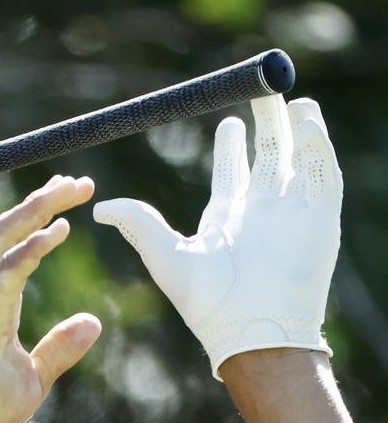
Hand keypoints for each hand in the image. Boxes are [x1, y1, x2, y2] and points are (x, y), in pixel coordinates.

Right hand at [0, 175, 100, 422]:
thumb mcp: (34, 377)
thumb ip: (60, 348)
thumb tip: (93, 323)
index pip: (17, 245)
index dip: (42, 218)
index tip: (72, 199)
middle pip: (10, 229)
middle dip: (43, 200)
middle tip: (78, 182)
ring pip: (6, 236)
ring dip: (38, 209)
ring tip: (71, 189)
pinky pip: (8, 270)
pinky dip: (33, 247)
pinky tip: (58, 230)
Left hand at [93, 96, 342, 378]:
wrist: (250, 330)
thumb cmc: (206, 303)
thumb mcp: (164, 255)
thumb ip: (138, 224)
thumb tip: (100, 207)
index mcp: (227, 221)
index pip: (233, 173)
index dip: (232, 146)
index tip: (229, 120)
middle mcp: (262, 215)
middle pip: (269, 158)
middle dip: (268, 126)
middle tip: (264, 93)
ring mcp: (293, 216)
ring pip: (300, 162)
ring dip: (299, 131)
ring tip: (294, 102)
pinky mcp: (321, 220)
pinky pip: (323, 175)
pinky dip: (318, 147)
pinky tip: (307, 123)